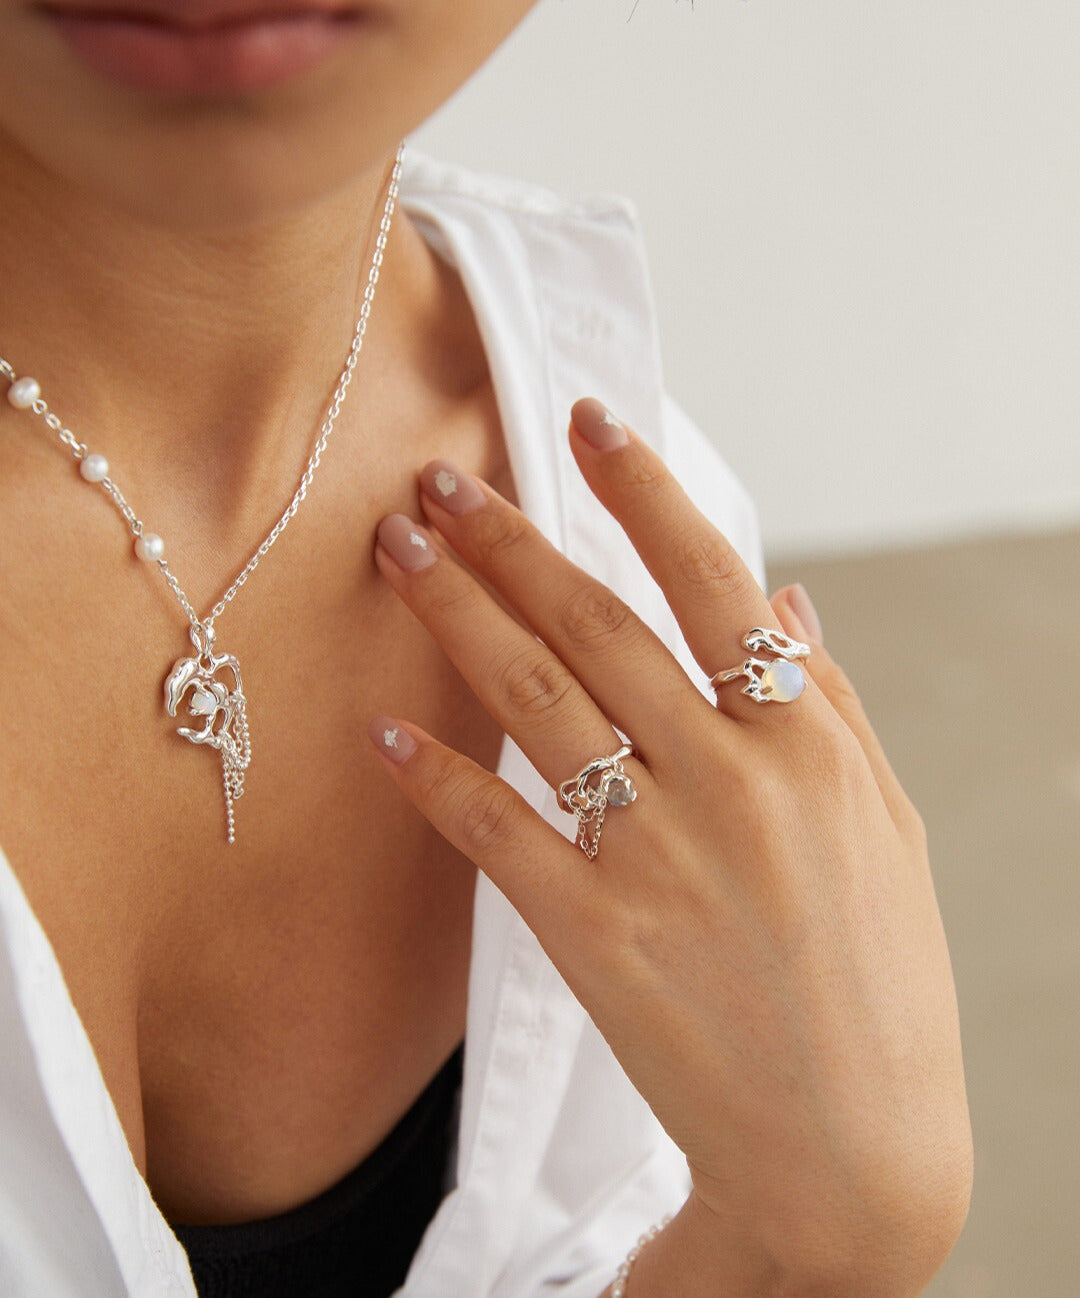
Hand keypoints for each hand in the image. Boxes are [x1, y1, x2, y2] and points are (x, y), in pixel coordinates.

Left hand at [368, 398, 972, 1293]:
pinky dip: (436, 774)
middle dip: (509, 537)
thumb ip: (835, 700)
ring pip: (533, 699)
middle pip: (594, 623)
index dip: (643, 490)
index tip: (586, 421)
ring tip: (398, 551)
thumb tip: (788, 598)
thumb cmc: (879, 978)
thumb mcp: (886, 823)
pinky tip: (385, 726)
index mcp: (804, 741)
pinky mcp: (594, 936)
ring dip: (456, 613)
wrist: (851, 1145)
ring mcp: (656, 856)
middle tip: (439, 478)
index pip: (709, 579)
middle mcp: (728, 781)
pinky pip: (495, 832)